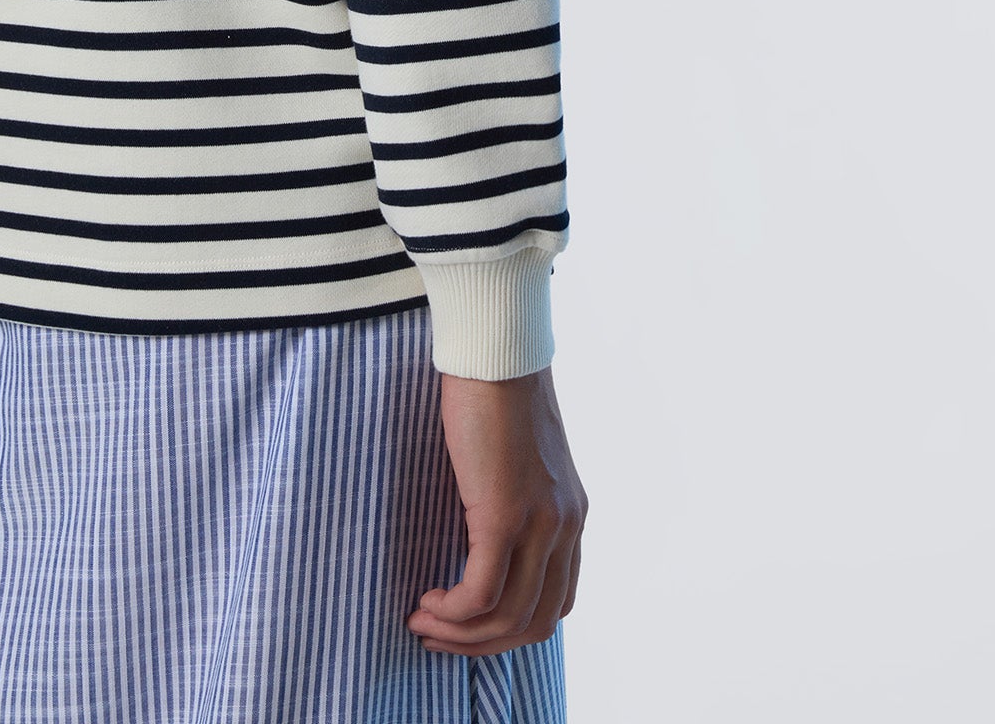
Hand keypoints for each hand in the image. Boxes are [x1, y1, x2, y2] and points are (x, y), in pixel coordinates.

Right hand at [409, 367, 585, 655]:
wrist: (495, 350)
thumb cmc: (495, 392)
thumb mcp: (516, 460)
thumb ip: (513, 500)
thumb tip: (477, 533)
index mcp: (571, 517)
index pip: (555, 604)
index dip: (510, 628)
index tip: (467, 622)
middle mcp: (565, 527)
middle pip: (535, 623)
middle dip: (483, 643)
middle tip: (437, 633)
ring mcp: (539, 524)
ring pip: (508, 617)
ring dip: (461, 634)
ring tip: (423, 621)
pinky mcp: (505, 514)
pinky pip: (481, 592)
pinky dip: (453, 611)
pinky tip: (427, 601)